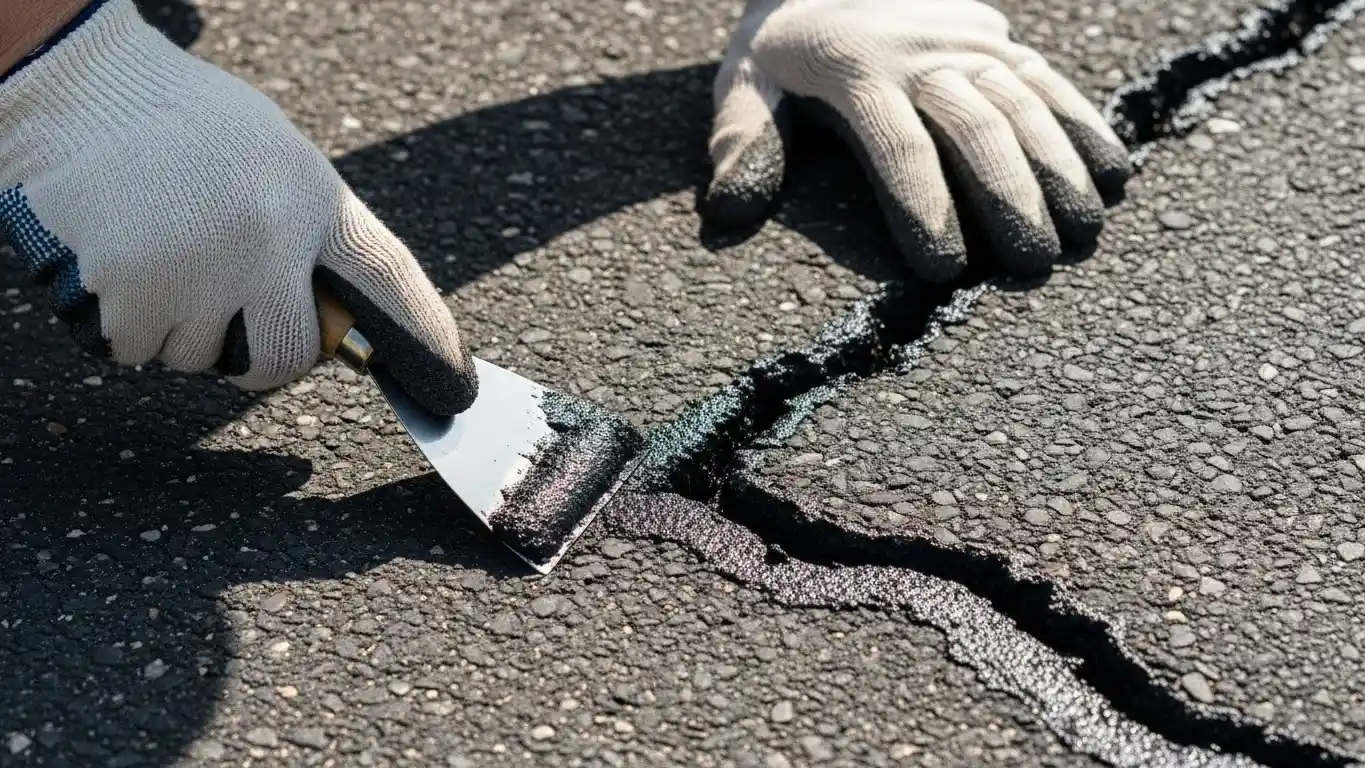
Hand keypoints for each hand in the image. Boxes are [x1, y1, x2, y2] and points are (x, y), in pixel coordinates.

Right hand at [0, 0, 476, 415]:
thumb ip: (312, 236)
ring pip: (199, 359)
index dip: (425, 337)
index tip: (453, 388)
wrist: (86, 94)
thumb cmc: (194, 131)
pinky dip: (128, 324)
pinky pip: (136, 350)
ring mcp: (197, 269)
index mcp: (311, 198)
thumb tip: (344, 316)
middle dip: (263, 358)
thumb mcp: (280, 164)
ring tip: (166, 254)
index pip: (387, 279)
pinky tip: (126, 262)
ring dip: (182, 330)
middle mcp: (265, 240)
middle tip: (235, 320)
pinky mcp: (129, 290)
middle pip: (287, 356)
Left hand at [703, 0, 1131, 281]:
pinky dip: (1084, 125)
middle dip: (1008, 197)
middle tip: (1032, 262)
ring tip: (1082, 230)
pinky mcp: (998, 38)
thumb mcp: (746, 80)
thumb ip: (742, 138)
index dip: (923, 206)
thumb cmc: (784, 43)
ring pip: (1023, 103)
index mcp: (856, 69)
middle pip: (975, 128)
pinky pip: (1049, 80)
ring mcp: (968, 41)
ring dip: (1059, 167)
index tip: (944, 268)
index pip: (897, 145)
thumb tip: (730, 212)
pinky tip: (1112, 174)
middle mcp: (922, 52)